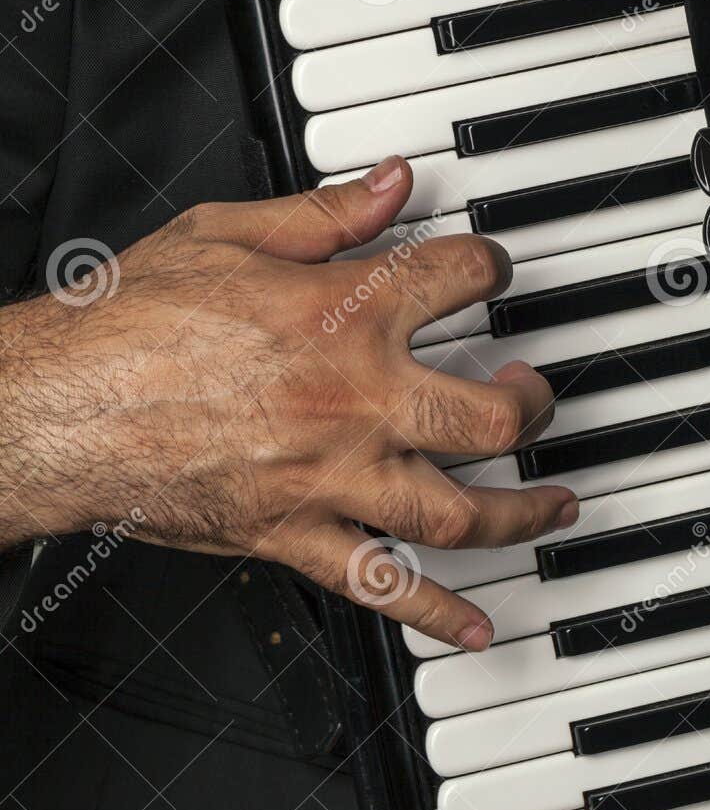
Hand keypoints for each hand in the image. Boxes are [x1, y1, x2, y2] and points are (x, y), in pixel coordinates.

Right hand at [0, 158, 576, 649]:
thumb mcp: (223, 234)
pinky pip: (382, 586)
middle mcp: (355, 399)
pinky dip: (436, 612)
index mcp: (343, 313)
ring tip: (554, 505)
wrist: (55, 406)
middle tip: (535, 396)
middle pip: (489, 414)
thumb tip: (386, 182)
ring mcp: (331, 476)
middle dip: (532, 405)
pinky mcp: (294, 535)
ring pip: (461, 510)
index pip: (458, 279)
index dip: (490, 265)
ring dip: (524, 511)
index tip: (492, 271)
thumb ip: (322, 213)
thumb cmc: (123, 324)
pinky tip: (477, 626)